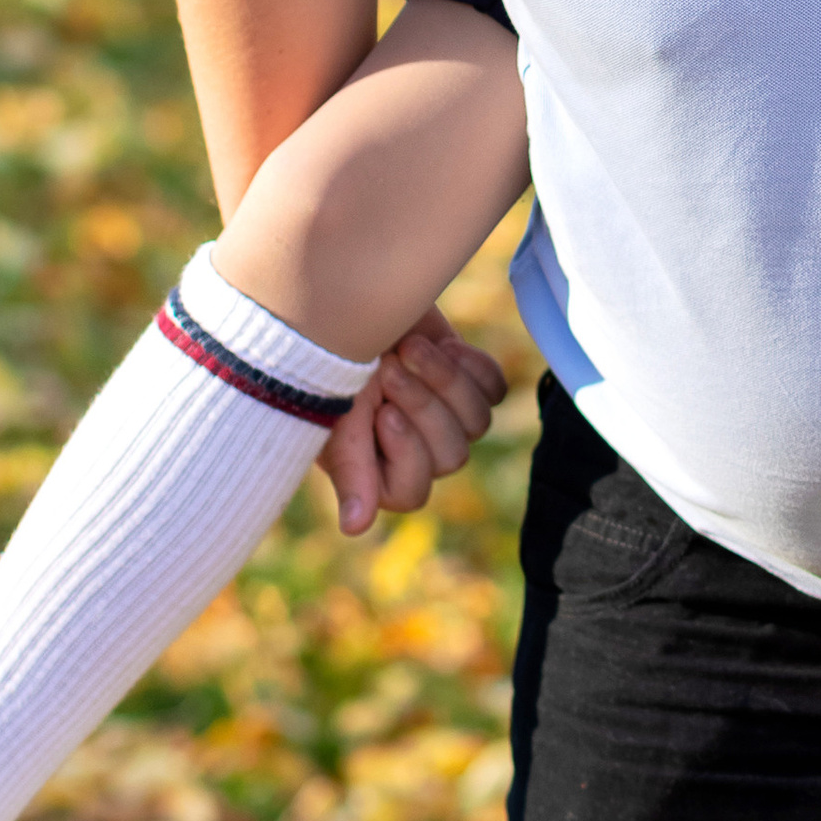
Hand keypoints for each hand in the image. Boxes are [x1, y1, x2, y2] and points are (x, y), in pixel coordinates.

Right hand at [317, 310, 510, 535]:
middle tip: (389, 365)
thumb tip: (356, 529)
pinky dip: (470, 365)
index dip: (407, 454)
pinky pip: (493, 389)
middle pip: (451, 456)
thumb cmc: (327, 356)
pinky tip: (442, 343)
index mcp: (374, 467)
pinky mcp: (467, 379)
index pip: (412, 492)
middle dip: (423, 405)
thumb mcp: (332, 409)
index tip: (385, 413)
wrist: (350, 292)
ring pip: (477, 424)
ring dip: (444, 380)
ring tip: (410, 345)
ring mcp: (445, 415)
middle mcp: (414, 448)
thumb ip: (349, 467)